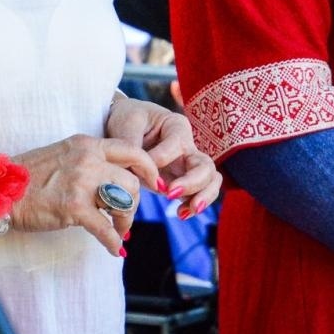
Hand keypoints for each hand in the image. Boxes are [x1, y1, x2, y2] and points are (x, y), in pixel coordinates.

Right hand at [8, 134, 159, 254]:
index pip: (131, 150)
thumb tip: (113, 178)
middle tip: (126, 217)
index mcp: (87, 144)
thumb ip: (89, 160)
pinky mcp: (73, 207)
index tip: (155, 183)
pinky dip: (113, 242)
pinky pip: (105, 228)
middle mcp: (88, 159)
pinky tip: (115, 250)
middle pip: (131, 180)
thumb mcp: (63, 155)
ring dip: (126, 221)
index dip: (149, 168)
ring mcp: (81, 182)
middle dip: (134, 203)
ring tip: (119, 231)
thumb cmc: (29, 177)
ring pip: (124, 201)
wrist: (0, 190)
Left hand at [105, 96, 222, 218]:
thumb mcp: (127, 124)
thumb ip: (133, 146)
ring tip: (183, 212)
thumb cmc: (127, 119)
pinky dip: (193, 205)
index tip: (138, 167)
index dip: (158, 159)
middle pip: (205, 165)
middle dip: (192, 182)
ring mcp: (187, 164)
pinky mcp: (181, 179)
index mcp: (176, 126)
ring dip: (201, 197)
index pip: (176, 145)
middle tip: (170, 194)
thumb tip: (143, 172)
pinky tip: (180, 214)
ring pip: (210, 180)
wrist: (122, 125)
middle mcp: (188, 146)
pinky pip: (198, 192)